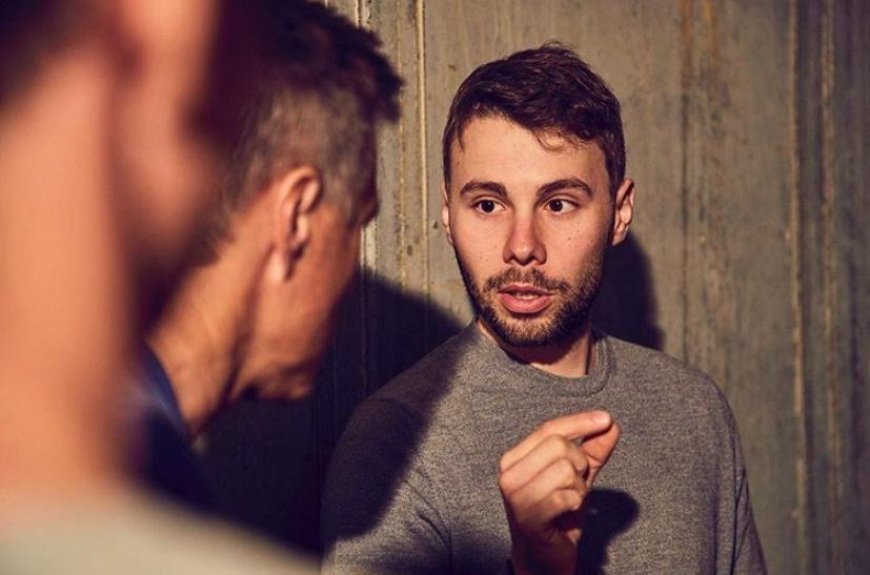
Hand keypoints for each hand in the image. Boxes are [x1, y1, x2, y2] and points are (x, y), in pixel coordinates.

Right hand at [498, 410, 619, 574]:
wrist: (544, 559)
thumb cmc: (557, 515)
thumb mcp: (577, 476)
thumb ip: (592, 449)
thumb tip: (609, 425)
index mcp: (514, 458)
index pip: (549, 429)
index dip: (580, 422)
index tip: (606, 419)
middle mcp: (509, 473)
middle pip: (559, 445)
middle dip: (579, 464)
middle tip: (574, 485)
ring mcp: (516, 495)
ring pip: (566, 469)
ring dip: (578, 487)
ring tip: (568, 501)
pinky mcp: (529, 516)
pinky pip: (567, 496)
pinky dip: (575, 504)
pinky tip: (565, 514)